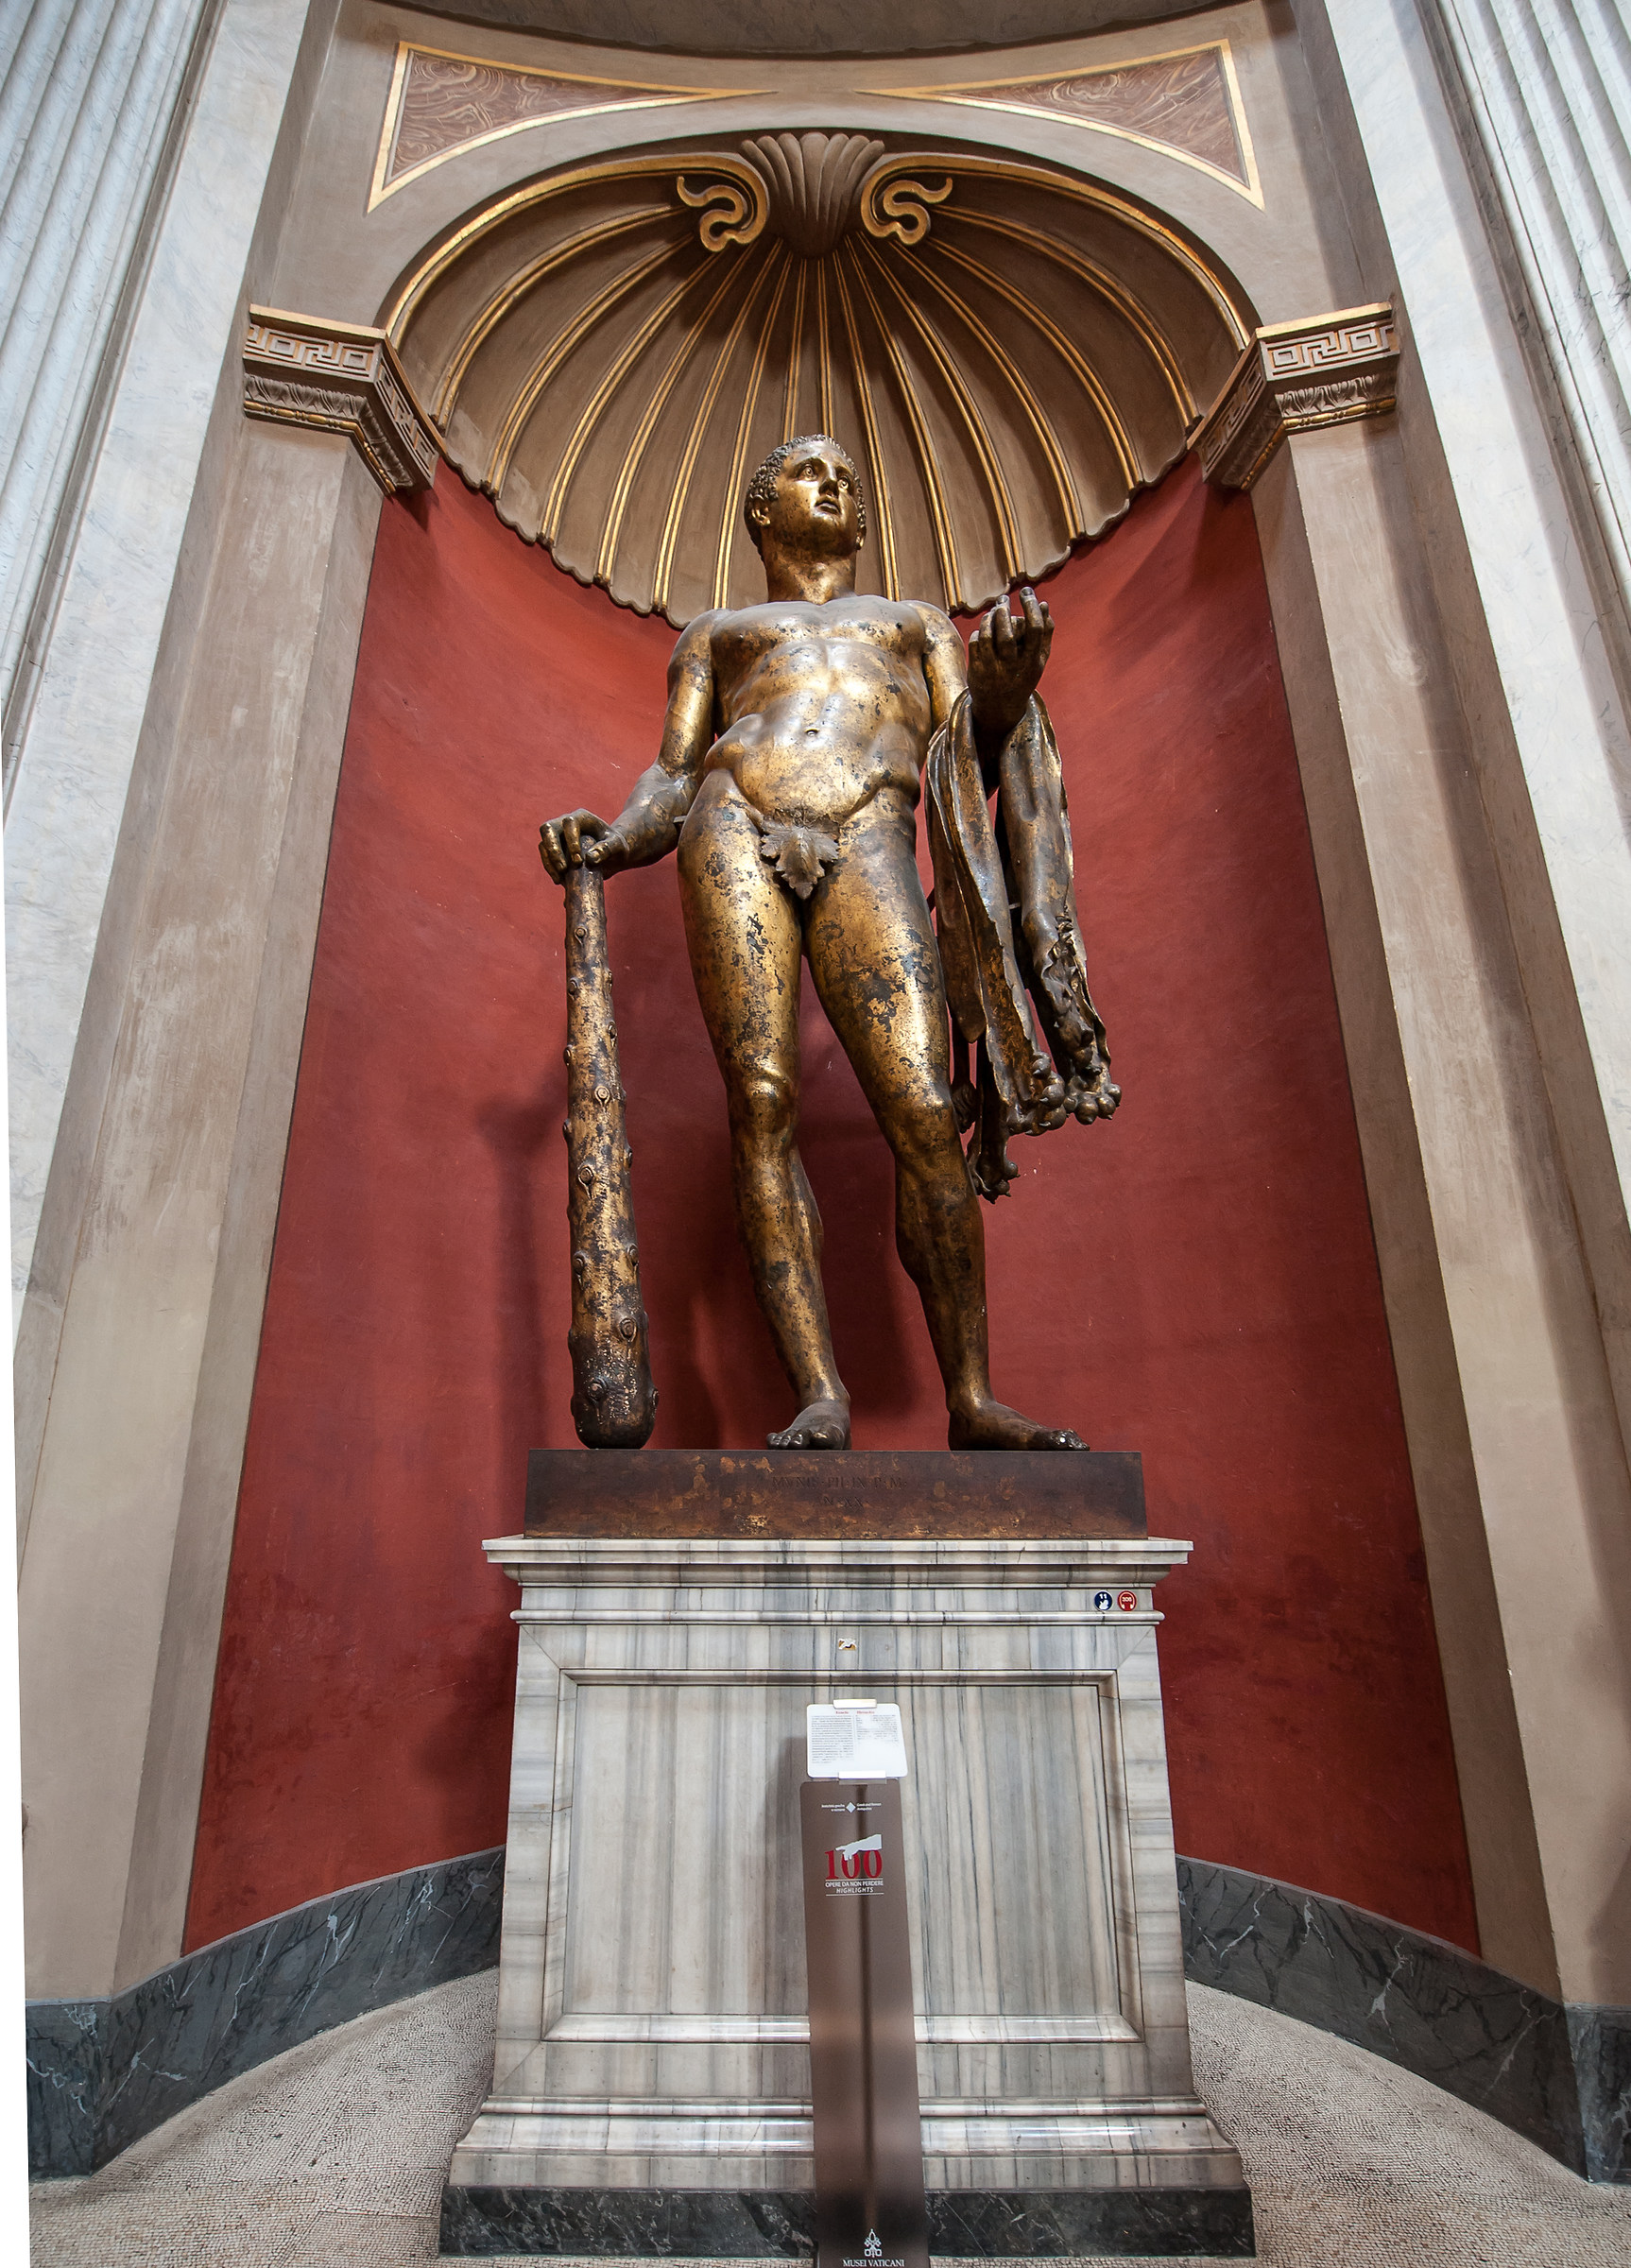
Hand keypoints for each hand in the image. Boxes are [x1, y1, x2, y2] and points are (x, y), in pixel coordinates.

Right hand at [538, 810, 628, 882]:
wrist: (612, 855)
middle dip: (553, 850)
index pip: (569, 822)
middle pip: (548, 829)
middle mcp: (566, 823)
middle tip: (563, 869)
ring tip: (560, 880)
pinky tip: (559, 881)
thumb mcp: (618, 846)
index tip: (579, 860)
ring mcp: (558, 835)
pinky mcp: (555, 849)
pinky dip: (550, 868)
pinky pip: (545, 856)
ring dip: (549, 862)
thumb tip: (589, 858)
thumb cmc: (617, 847)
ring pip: (544, 844)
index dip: (571, 840)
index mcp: (582, 818)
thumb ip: (607, 849)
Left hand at [968, 586, 1052, 737]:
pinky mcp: (976, 670)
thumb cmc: (1022, 677)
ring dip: (990, 617)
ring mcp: (993, 669)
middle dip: (1004, 610)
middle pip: (1007, 632)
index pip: (1034, 629)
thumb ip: (1045, 633)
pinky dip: (980, 631)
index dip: (1031, 606)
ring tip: (993, 611)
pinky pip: (976, 642)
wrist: (1000, 710)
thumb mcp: (1038, 660)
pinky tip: (984, 629)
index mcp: (1032, 662)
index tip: (1027, 592)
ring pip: (988, 635)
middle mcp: (1013, 667)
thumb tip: (1044, 604)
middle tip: (1003, 599)